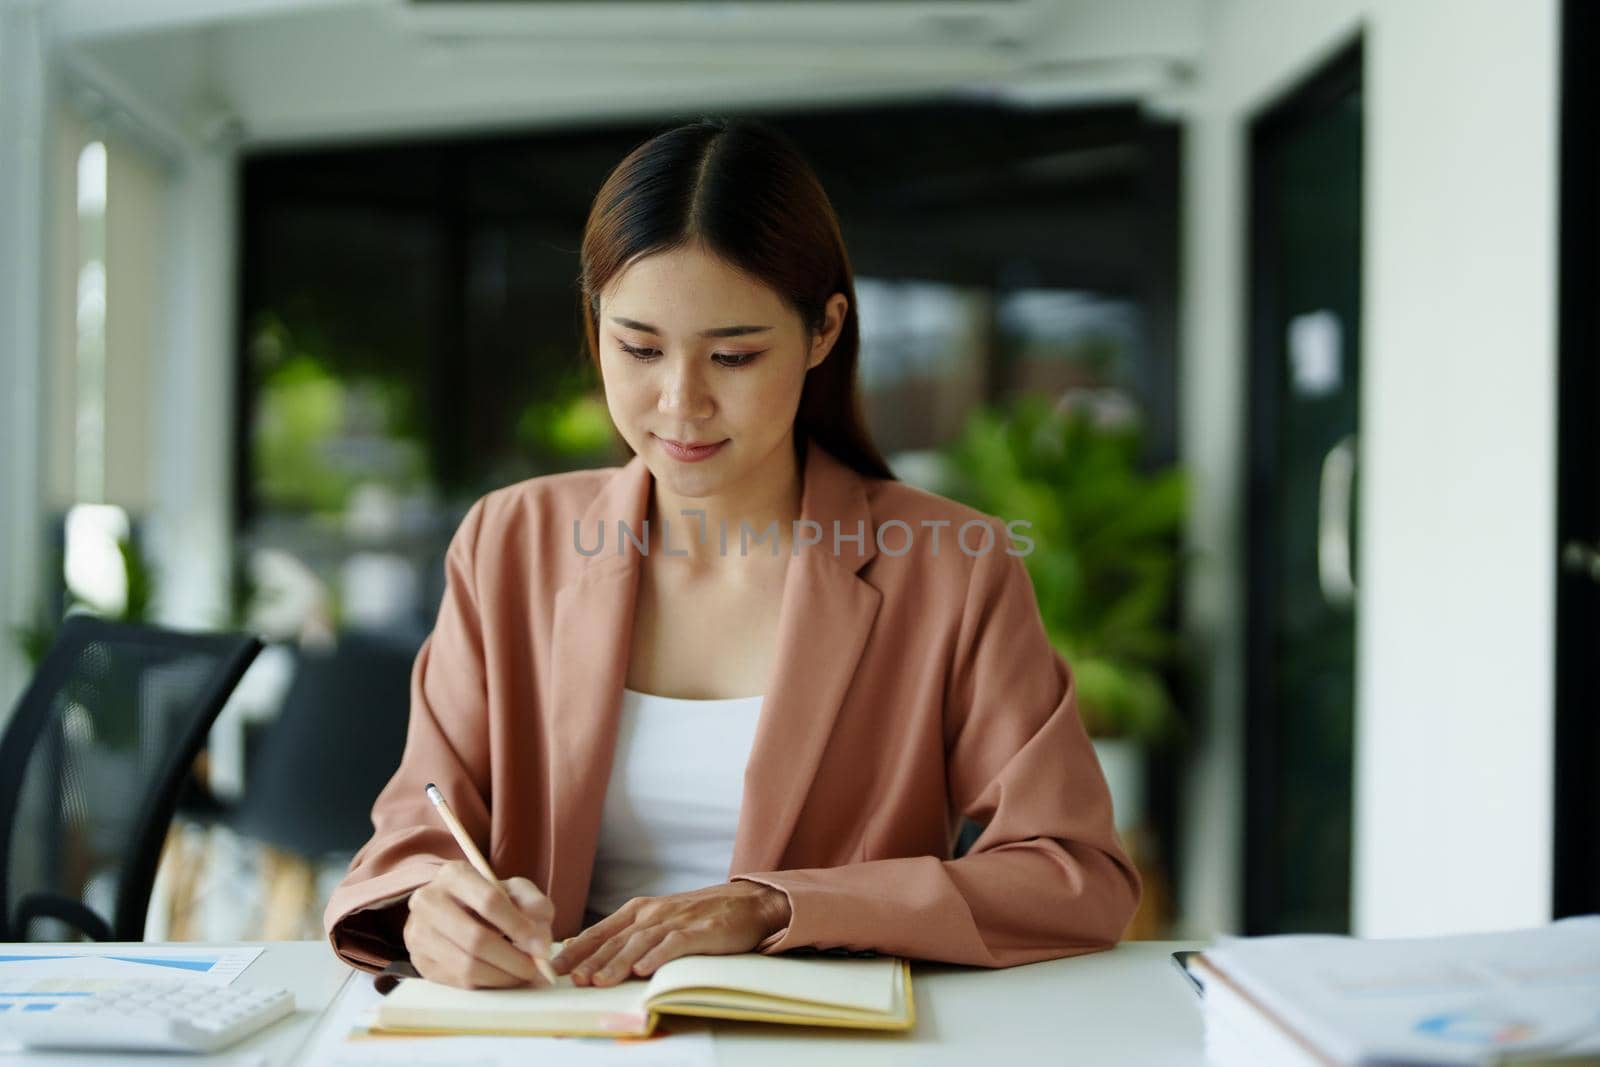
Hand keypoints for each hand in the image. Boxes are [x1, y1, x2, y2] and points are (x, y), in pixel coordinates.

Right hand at [403, 860, 555, 988]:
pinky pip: (459, 981)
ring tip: (523, 975)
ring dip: (502, 976)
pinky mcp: (420, 961)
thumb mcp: (515, 890)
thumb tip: (540, 943)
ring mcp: (419, 933)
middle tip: (535, 969)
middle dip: (513, 959)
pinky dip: (488, 983)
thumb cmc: (488, 899)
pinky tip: (503, 977)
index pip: (490, 901)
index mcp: (454, 875)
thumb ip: (535, 906)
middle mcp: (428, 901)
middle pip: (476, 938)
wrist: (451, 911)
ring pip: (467, 965)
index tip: (540, 946)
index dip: (519, 926)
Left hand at [551, 882, 791, 986]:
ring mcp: (676, 921)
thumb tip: (591, 954)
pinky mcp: (699, 932)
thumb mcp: (660, 919)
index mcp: (639, 910)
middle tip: (571, 980)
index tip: (554, 968)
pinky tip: (644, 970)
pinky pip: (674, 944)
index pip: (600, 931)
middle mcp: (653, 913)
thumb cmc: (700, 916)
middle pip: (615, 939)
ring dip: (617, 963)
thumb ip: (629, 934)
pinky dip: (657, 956)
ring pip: (639, 943)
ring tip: (599, 982)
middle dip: (590, 960)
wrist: (747, 903)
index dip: (577, 950)